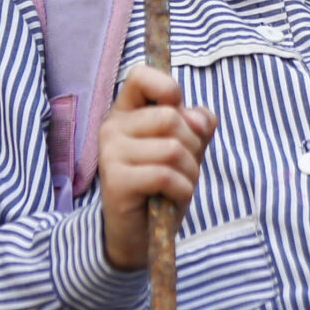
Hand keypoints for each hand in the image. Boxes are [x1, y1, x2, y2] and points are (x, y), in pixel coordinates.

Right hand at [95, 65, 214, 271]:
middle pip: (169, 118)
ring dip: (189, 172)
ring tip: (178, 184)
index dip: (167, 88)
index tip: (178, 109)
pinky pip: (165, 175)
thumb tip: (199, 118)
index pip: (140, 75)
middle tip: (184, 165)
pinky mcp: (116, 182)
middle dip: (192, 145)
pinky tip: (172, 197)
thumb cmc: (163, 184)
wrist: (139, 234)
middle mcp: (112, 128)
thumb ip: (197, 123)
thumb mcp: (186, 147)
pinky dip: (182, 189)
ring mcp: (110, 154)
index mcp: (126, 112)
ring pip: (172, 149)